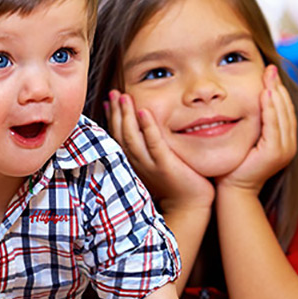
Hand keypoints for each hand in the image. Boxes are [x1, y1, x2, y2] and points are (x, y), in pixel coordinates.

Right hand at [106, 90, 214, 212]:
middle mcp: (137, 163)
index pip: (118, 136)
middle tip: (113, 92)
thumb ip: (148, 149)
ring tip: (124, 97)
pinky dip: (148, 127)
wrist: (189, 206)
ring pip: (132, 137)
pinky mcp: (165, 165)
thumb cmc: (176, 184)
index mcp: (133, 162)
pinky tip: (144, 112)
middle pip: (120, 134)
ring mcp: (150, 164)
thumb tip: (143, 130)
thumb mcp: (157, 164)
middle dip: (116, 112)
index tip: (108, 100)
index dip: (112, 117)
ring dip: (127, 115)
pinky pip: (154, 143)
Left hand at [216, 65, 296, 194]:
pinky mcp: (275, 152)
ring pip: (282, 115)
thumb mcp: (247, 140)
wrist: (233, 190)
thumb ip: (253, 125)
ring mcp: (284, 149)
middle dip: (278, 87)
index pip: (284, 110)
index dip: (278, 91)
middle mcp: (289, 145)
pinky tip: (265, 94)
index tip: (270, 73)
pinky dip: (270, 108)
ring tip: (269, 77)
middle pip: (286, 109)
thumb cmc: (234, 165)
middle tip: (271, 68)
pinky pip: (274, 125)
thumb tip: (246, 103)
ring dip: (276, 94)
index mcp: (284, 141)